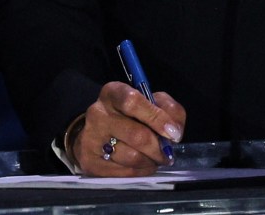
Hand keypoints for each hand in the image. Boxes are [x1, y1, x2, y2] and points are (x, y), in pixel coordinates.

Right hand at [69, 81, 185, 175]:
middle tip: (167, 154)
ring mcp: (91, 138)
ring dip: (150, 161)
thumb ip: (167, 108)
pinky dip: (139, 172)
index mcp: (113, 92)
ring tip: (155, 160)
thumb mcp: (149, 101)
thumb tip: (175, 131)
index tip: (173, 134)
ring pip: (130, 156)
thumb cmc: (129, 114)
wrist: (95, 133)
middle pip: (135, 134)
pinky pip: (122, 172)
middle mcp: (98, 113)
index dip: (156, 118)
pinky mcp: (89, 161)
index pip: (133, 102)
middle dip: (157, 147)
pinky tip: (143, 166)